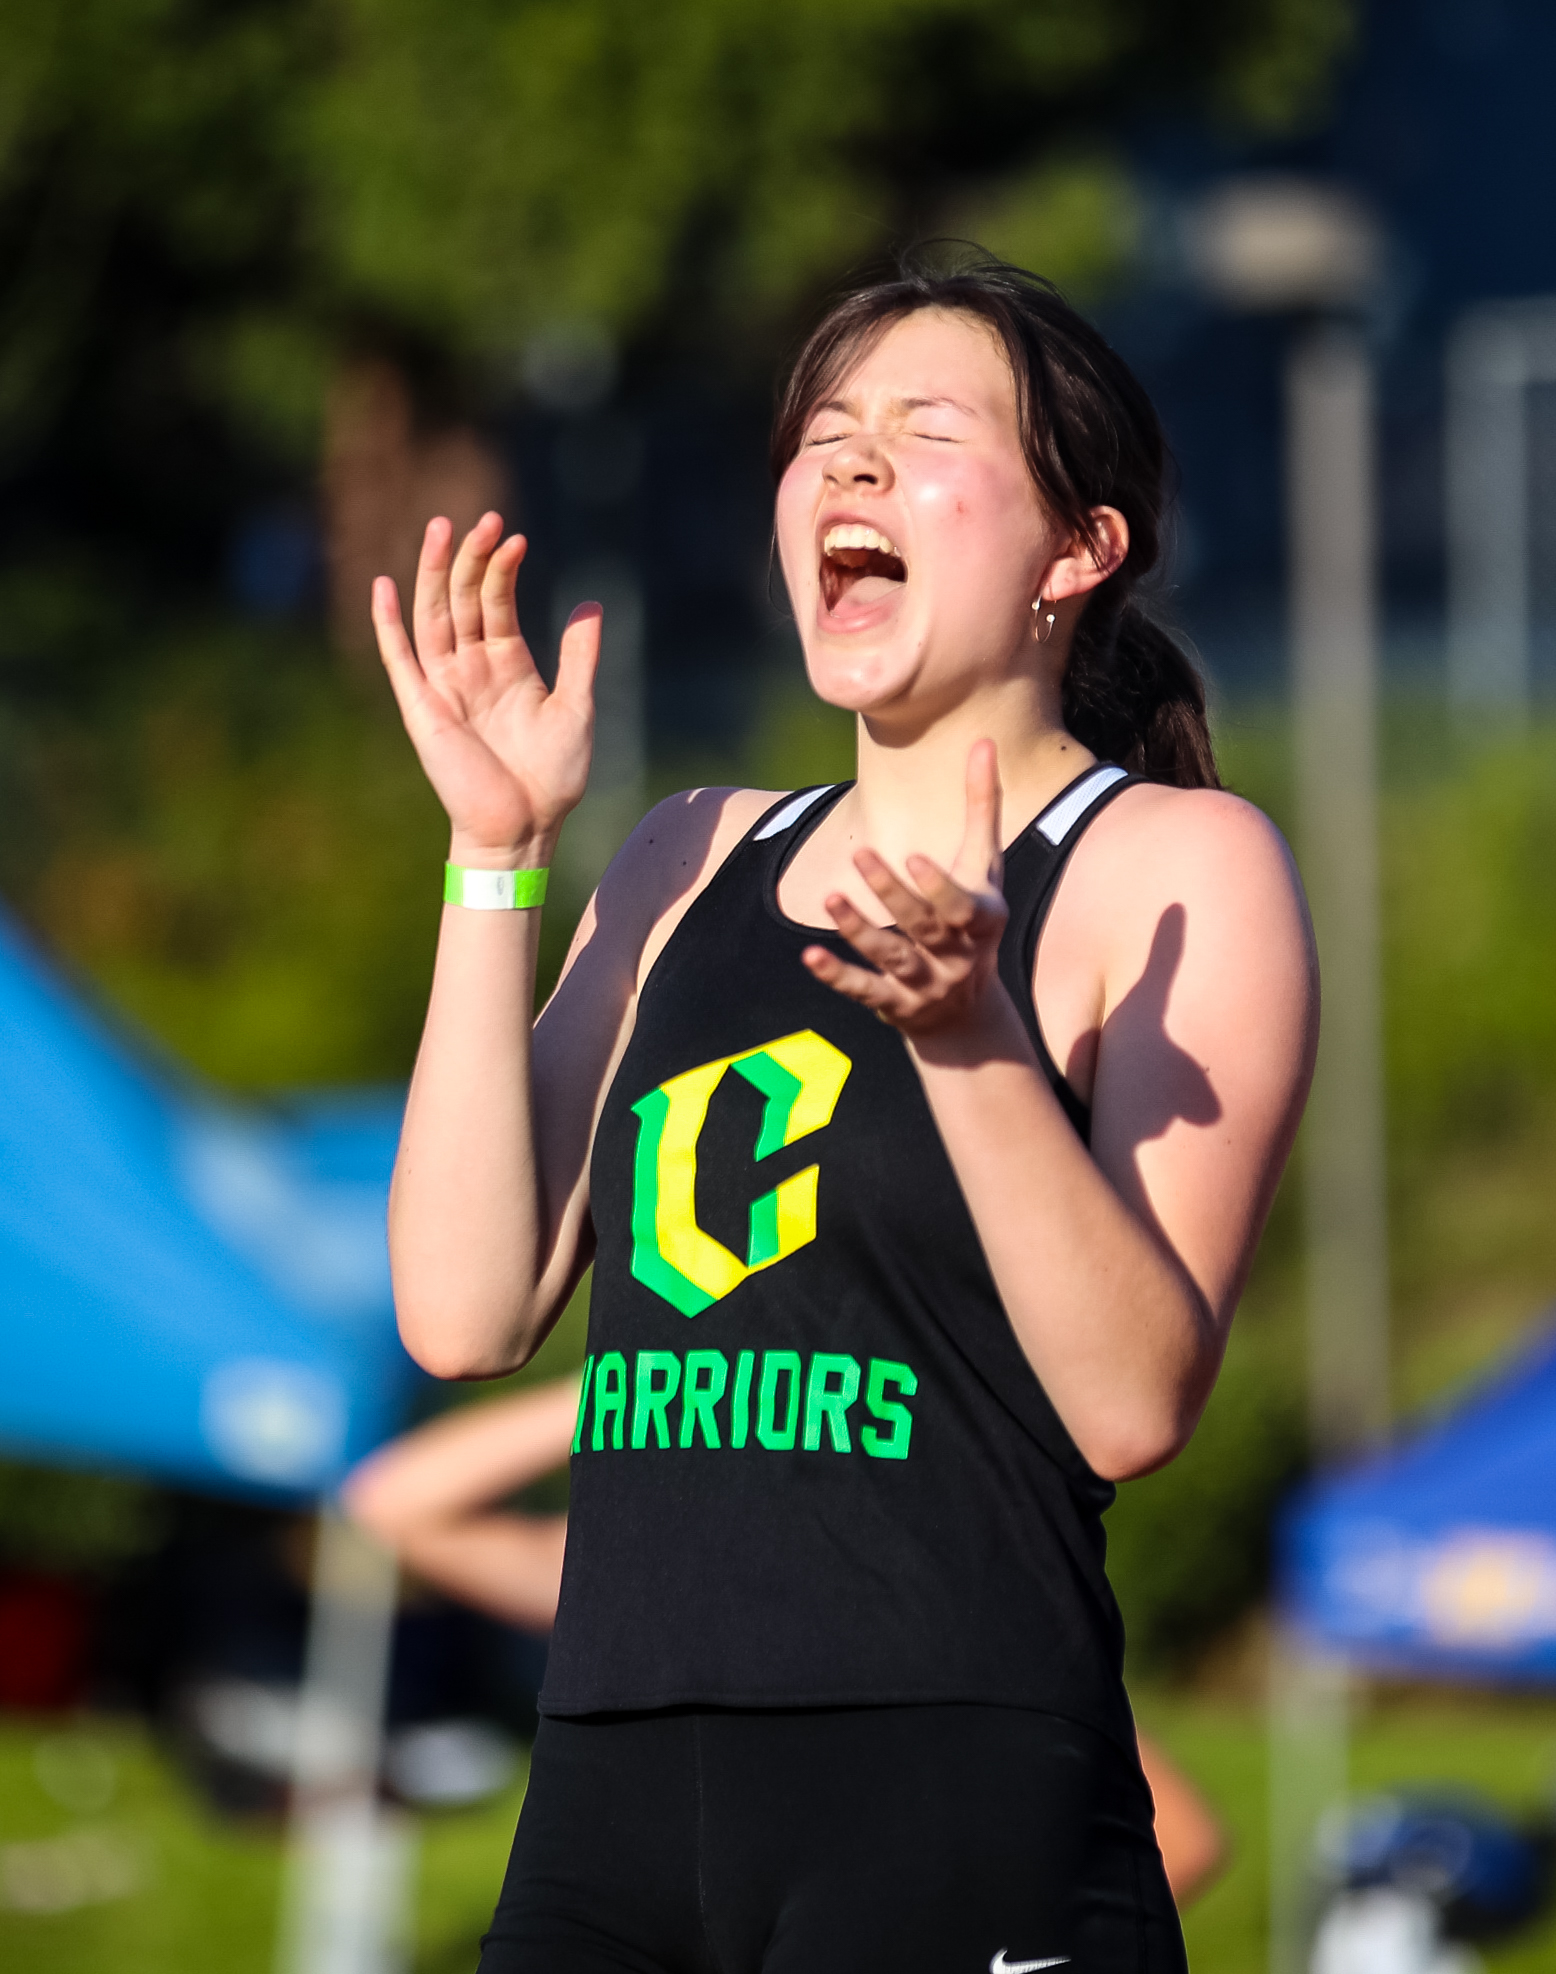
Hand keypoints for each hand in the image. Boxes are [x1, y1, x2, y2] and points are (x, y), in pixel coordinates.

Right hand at [372, 513, 599, 862]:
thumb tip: (591, 603)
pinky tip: (384, 586)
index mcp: (507, 664)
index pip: (495, 601)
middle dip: (472, 558)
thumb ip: (579, 655)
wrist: (525, 826)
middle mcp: (471, 668)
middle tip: (487, 519)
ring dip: (435, 574)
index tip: (517, 538)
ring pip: (433, 616)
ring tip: (443, 529)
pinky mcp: (423, 708)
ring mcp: (444, 685)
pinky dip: (388, 624)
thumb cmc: (552, 776)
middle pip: (463, 598)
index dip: (502, 568)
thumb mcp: (577, 706)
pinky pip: (400, 659)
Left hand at [801, 740, 1010, 1039]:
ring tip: (831, 896)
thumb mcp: (984, 868)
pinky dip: (838, 976)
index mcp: (981, 921)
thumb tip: (984, 738)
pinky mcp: (893, 1004)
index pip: (962, 907)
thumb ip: (982, 806)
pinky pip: (864, 991)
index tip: (914, 856)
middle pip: (923, 927)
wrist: (968, 1013)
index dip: (940, 886)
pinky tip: (810, 957)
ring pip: (891, 957)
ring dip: (860, 930)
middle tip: (860, 855)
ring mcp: (925, 983)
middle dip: (893, 894)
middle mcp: (956, 956)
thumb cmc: (973, 919)